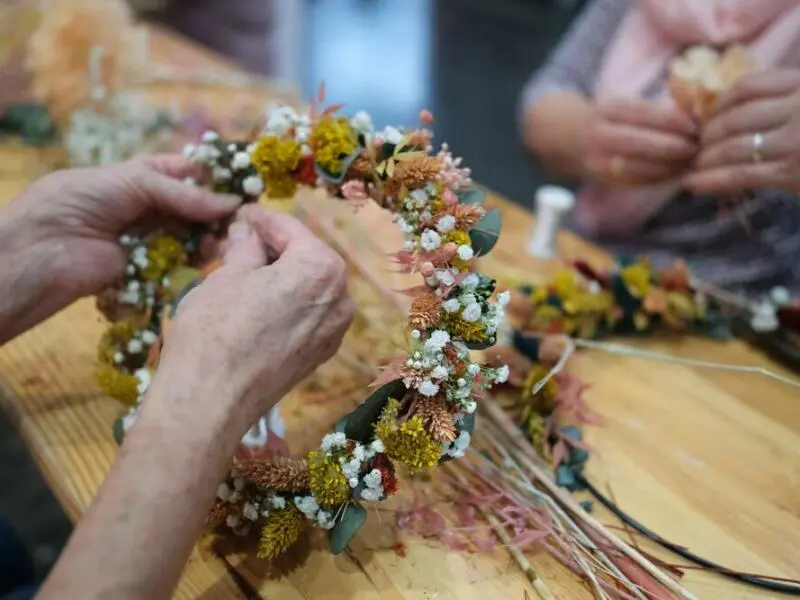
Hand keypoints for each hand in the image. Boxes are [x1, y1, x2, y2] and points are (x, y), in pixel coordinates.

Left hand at [5, 154, 239, 301]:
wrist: (44, 250)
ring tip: (230, 237)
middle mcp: (148, 205)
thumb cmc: (81, 201)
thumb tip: (232, 204)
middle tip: (245, 216)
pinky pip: (179, 261)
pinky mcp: (148, 268)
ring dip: (210, 235)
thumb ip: (184, 194)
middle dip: (218, 209)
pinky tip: (210, 254)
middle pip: (194, 206)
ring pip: (190, 234)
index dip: (216, 177)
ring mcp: (148, 237)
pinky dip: (196, 258)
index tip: (247, 184)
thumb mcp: (134, 181)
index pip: (187, 173)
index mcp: (141, 176)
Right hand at [146, 205, 355, 440]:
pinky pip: (306, 316)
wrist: (210, 402)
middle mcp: (340, 298)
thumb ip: (246, 247)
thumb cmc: (214, 331)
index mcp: (321, 269)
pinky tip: (256, 302)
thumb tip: (248, 231)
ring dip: (280, 275)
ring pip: (307, 288)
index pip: (290, 229)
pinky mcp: (319, 356)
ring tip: (242, 269)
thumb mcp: (226, 276)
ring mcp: (334, 331)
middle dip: (273, 247)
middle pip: (305, 258)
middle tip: (237, 239)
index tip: (242, 213)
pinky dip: (286, 303)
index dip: (261, 218)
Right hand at [585, 99, 697, 185]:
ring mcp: (598, 159)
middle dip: (670, 146)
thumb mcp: (626, 104)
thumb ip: (657, 106)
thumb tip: (696, 111)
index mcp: (606, 110)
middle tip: (696, 147)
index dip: (670, 120)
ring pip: (636, 165)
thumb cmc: (612, 118)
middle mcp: (598, 135)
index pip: (642, 113)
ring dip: (668, 165)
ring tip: (691, 161)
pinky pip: (635, 180)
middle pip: (637, 142)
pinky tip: (677, 171)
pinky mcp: (604, 178)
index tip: (694, 126)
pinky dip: (660, 177)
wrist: (571, 137)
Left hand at [686, 69, 799, 194]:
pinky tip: (693, 184)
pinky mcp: (792, 173)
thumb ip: (782, 102)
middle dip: (707, 135)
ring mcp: (795, 141)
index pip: (747, 87)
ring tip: (694, 167)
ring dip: (705, 159)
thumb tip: (728, 110)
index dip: (718, 104)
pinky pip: (740, 174)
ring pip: (733, 148)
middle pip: (734, 118)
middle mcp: (798, 109)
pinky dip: (711, 180)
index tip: (707, 117)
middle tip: (696, 147)